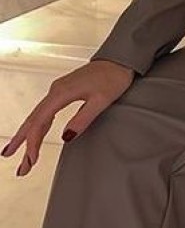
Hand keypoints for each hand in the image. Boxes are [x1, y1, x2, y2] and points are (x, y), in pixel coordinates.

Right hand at [1, 59, 134, 176]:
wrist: (120, 60)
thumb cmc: (114, 77)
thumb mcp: (101, 100)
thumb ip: (82, 119)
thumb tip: (65, 137)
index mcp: (62, 92)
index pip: (40, 121)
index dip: (33, 142)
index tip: (31, 160)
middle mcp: (56, 90)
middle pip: (34, 119)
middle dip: (23, 143)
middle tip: (20, 167)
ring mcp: (59, 89)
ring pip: (38, 116)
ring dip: (29, 136)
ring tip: (25, 158)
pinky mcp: (63, 91)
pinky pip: (45, 111)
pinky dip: (38, 126)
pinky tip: (36, 136)